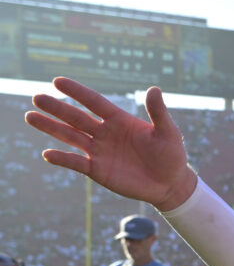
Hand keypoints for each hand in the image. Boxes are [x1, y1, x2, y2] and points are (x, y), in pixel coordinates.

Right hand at [25, 77, 196, 210]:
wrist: (170, 184)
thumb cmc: (171, 155)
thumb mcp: (168, 132)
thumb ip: (158, 113)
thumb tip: (154, 89)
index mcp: (120, 120)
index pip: (95, 102)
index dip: (77, 92)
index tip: (57, 81)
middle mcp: (105, 133)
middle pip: (77, 117)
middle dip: (57, 108)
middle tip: (36, 97)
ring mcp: (100, 151)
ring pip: (71, 137)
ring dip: (51, 128)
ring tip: (30, 116)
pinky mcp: (98, 170)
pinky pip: (76, 163)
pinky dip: (62, 158)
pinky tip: (47, 154)